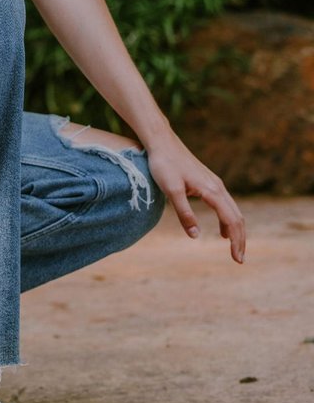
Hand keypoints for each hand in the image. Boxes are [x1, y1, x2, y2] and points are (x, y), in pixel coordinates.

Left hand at [145, 130, 245, 263]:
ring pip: (233, 211)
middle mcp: (218, 187)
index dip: (235, 241)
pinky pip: (224, 205)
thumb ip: (184, 214)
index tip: (237, 259)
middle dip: (240, 239)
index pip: (231, 220)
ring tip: (234, 249)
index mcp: (212, 190)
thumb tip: (195, 236)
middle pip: (237, 217)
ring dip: (235, 231)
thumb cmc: (164, 164)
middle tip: (239, 260)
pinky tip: (222, 232)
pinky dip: (227, 220)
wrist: (161, 141)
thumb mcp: (171, 191)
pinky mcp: (208, 182)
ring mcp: (214, 183)